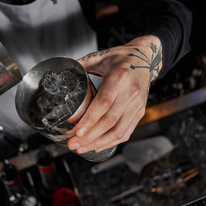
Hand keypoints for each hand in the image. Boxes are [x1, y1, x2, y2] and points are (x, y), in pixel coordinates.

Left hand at [67, 35, 162, 152]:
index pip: (103, 103)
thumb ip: (80, 65)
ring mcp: (137, 104)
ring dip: (99, 143)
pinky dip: (111, 142)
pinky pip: (126, 131)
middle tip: (73, 143)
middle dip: (89, 136)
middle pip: (109, 121)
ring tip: (82, 148)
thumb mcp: (100, 57)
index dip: (89, 120)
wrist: (145, 57)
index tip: (76, 131)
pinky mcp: (140, 111)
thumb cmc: (122, 57)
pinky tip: (98, 146)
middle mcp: (130, 92)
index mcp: (119, 77)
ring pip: (119, 131)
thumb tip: (60, 70)